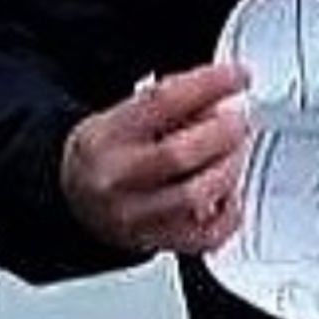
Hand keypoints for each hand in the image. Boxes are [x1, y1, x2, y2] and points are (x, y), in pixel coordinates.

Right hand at [61, 61, 252, 257]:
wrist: (78, 203)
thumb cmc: (109, 154)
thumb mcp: (124, 116)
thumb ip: (173, 105)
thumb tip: (221, 96)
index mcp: (105, 137)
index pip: (161, 103)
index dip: (208, 85)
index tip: (238, 76)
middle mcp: (117, 179)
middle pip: (179, 154)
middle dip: (222, 132)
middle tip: (239, 120)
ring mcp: (137, 217)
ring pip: (196, 195)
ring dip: (229, 168)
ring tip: (236, 152)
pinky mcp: (161, 243)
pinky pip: (210, 233)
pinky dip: (230, 210)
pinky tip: (228, 191)